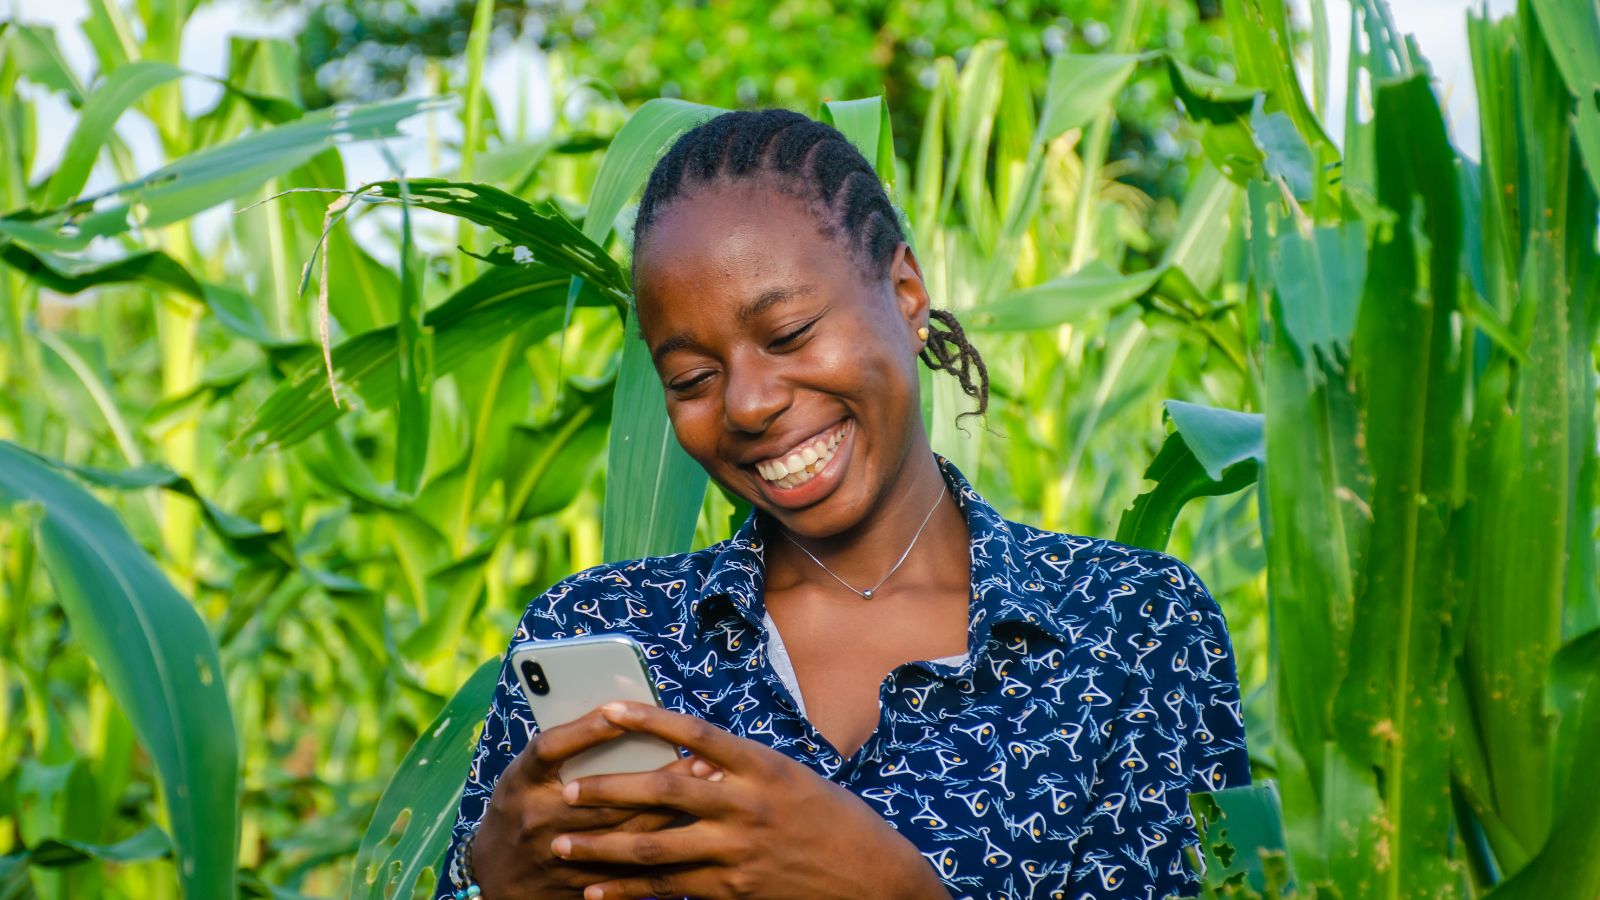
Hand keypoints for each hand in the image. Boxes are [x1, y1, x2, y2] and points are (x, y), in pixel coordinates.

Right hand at [472, 705, 721, 899]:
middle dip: (658, 776)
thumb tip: (617, 715)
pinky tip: (693, 831)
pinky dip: (661, 847)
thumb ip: (562, 751)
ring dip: (670, 809)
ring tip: (708, 787)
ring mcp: (559, 854)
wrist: (495, 877)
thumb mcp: (524, 775)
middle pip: (604, 794)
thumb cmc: (519, 808)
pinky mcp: (577, 883)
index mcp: (522, 783)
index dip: (585, 730)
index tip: (621, 710)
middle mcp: (538, 818)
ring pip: (623, 831)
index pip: (551, 749)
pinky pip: (625, 868)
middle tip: (702, 756)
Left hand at [549, 701, 950, 899]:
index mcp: (762, 766)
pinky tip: (597, 889)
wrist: (873, 878)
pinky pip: (669, 890)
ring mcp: (738, 852)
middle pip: (662, 793)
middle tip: (566, 790)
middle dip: (607, 791)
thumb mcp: (791, 779)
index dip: (648, 719)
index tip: (607, 709)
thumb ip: (738, 771)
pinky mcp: (734, 892)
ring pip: (654, 848)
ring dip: (601, 847)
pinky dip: (628, 890)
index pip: (695, 734)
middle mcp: (747, 806)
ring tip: (562, 844)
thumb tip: (682, 762)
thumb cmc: (832, 819)